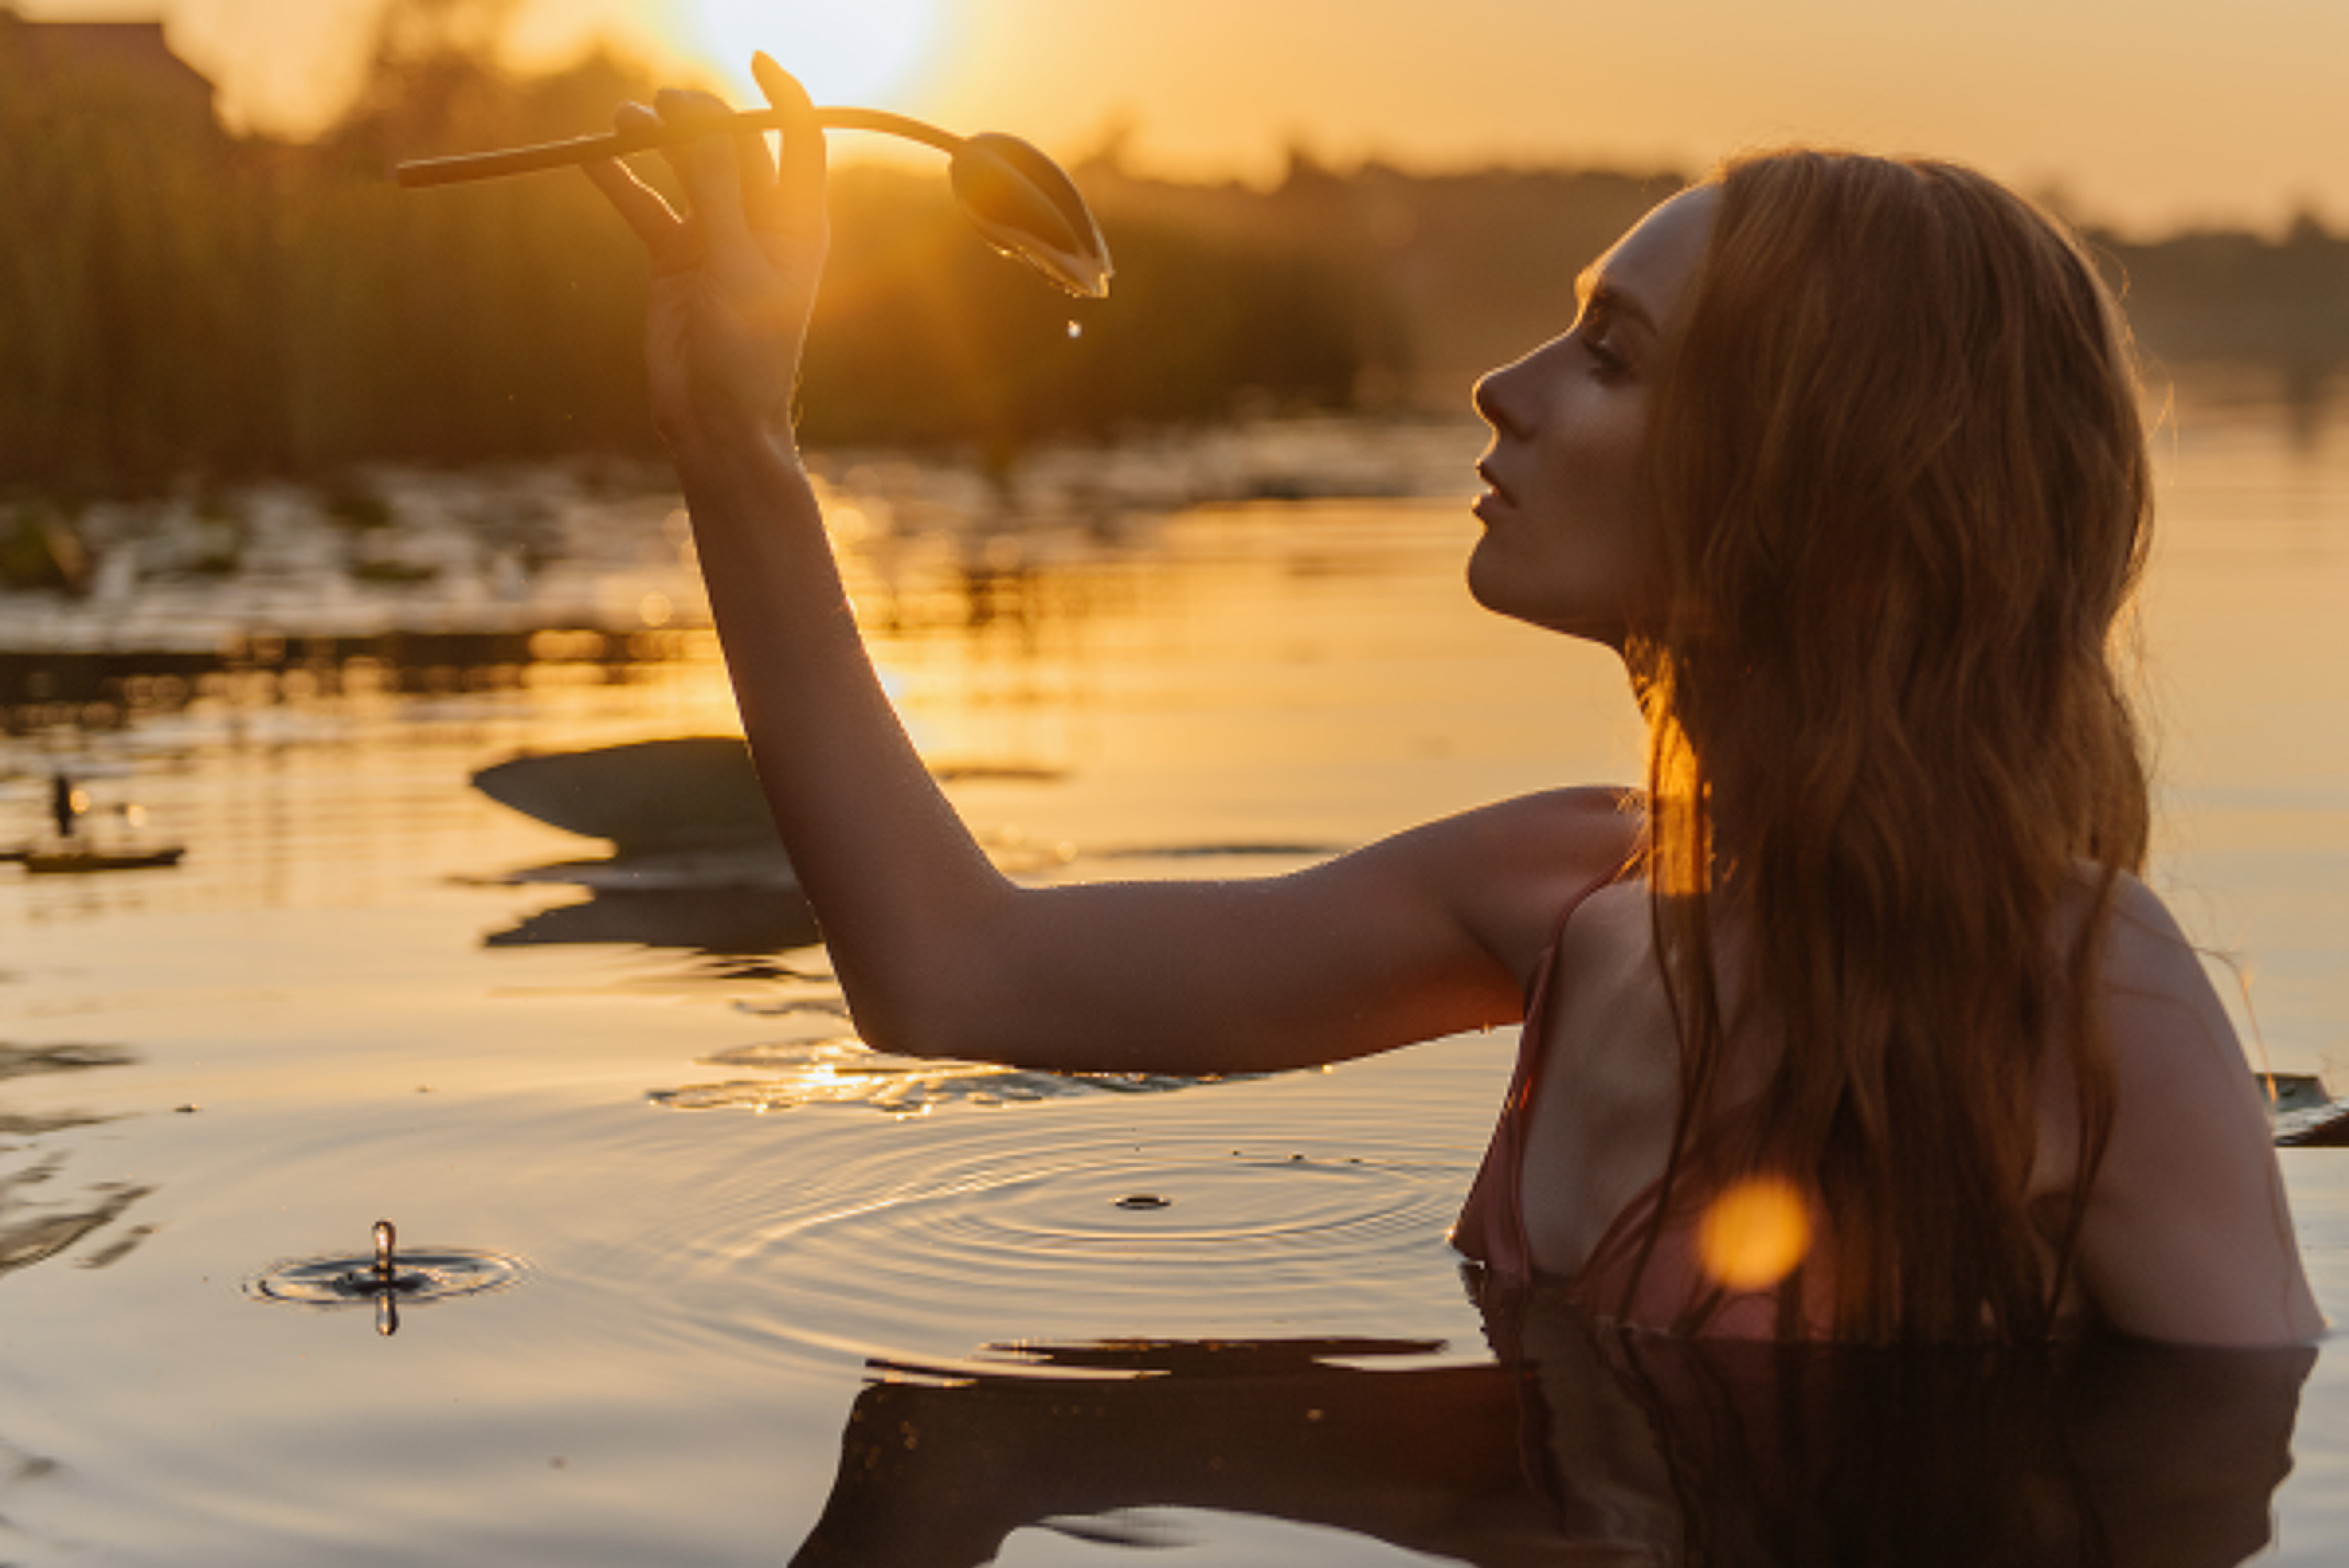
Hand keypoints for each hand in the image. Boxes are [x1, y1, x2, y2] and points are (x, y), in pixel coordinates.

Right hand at [580, 54, 828, 454]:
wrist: (716, 420)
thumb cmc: (746, 352)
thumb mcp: (735, 265)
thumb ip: (718, 191)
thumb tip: (700, 120)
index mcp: (798, 222)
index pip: (800, 138)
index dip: (783, 93)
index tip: (756, 57)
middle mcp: (760, 222)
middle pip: (731, 145)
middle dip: (698, 116)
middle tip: (663, 106)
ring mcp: (715, 236)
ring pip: (684, 168)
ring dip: (654, 139)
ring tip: (620, 120)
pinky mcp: (675, 257)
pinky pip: (645, 204)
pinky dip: (620, 180)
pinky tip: (589, 157)